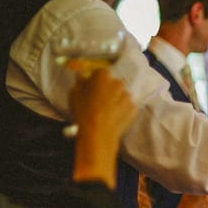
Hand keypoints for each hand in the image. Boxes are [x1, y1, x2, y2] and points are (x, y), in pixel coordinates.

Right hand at [70, 69, 136, 186]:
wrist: (98, 134)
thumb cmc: (84, 113)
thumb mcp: (74, 95)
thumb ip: (79, 82)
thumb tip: (81, 75)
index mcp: (103, 76)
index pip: (100, 73)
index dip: (95, 80)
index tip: (91, 88)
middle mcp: (118, 83)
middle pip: (112, 83)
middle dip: (107, 90)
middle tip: (98, 101)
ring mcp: (127, 96)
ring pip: (121, 95)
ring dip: (115, 100)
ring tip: (106, 112)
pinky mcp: (133, 108)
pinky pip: (126, 106)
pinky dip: (121, 110)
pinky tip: (113, 117)